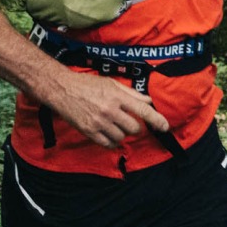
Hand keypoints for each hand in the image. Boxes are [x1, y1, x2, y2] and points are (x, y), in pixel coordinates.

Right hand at [45, 71, 169, 149]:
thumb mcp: (111, 83)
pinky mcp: (89, 131)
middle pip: (133, 128)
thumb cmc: (86, 84)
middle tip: (128, 122)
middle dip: (135, 127)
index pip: (142, 109)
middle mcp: (109, 110)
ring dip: (122, 134)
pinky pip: (108, 144)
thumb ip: (131, 93)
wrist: (61, 89)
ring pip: (121, 137)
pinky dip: (112, 142)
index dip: (156, 119)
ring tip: (114, 125)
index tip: (165, 126)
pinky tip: (108, 134)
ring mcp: (99, 122)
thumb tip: (148, 101)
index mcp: (116, 96)